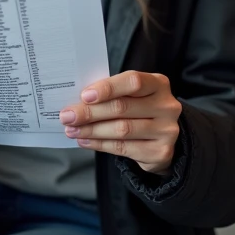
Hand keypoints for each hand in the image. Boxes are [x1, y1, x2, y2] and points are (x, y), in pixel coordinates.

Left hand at [60, 70, 181, 175]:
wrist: (162, 138)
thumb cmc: (140, 109)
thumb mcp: (132, 95)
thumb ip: (112, 94)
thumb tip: (78, 101)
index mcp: (158, 84)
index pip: (133, 81)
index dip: (108, 88)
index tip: (84, 96)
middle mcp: (166, 106)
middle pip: (123, 108)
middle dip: (90, 112)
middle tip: (68, 116)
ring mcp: (167, 130)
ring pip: (121, 130)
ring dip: (92, 130)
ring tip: (72, 130)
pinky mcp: (160, 152)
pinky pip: (123, 148)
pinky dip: (100, 144)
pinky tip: (85, 141)